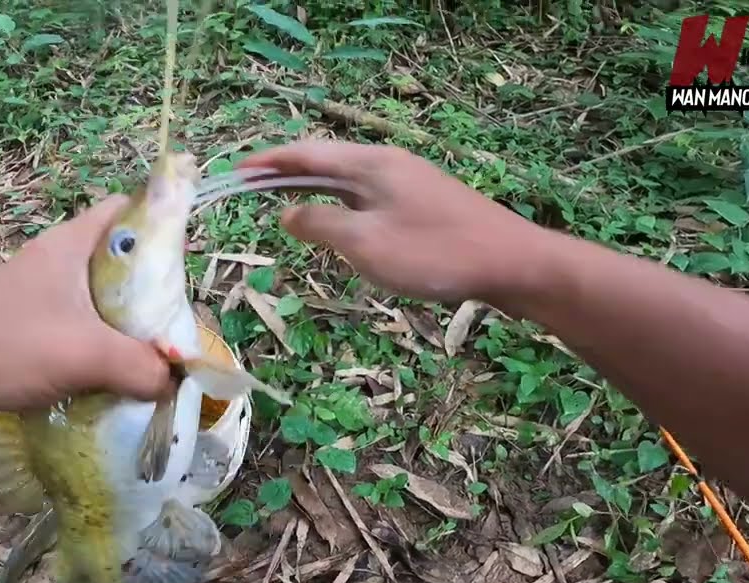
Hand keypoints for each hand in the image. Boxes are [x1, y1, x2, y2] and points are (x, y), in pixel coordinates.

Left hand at [0, 196, 170, 415]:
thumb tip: (174, 380)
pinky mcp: (32, 317)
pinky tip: (111, 366)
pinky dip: (103, 337)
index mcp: (72, 243)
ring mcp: (42, 287)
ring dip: (127, 318)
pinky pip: (83, 318)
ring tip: (149, 348)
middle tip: (172, 318)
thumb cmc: (11, 347)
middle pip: (122, 256)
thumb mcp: (88, 356)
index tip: (184, 263)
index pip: (128, 208)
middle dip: (152, 286)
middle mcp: (58, 256)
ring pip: (103, 292)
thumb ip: (142, 366)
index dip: (162, 225)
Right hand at [239, 141, 547, 302]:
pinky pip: (370, 198)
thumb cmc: (435, 253)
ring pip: (349, 182)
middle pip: (327, 162)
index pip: (307, 153)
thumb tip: (287, 213)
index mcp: (371, 164)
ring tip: (285, 209)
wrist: (512, 264)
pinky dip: (342, 207)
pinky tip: (340, 229)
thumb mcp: (365, 243)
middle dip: (286, 175)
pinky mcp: (426, 205)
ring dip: (314, 193)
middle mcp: (389, 164)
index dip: (268, 163)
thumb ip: (320, 225)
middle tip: (252, 191)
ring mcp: (411, 183)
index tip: (235, 174)